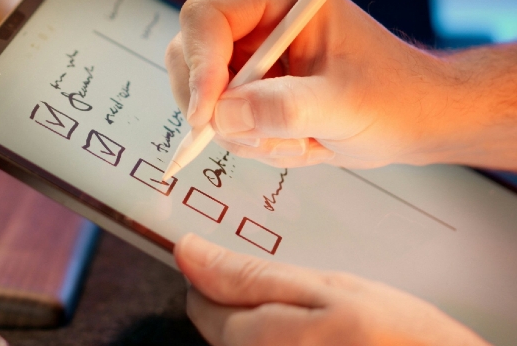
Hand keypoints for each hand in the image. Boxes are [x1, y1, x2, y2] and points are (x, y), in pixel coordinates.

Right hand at [164, 0, 454, 168]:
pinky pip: (217, 116)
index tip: (209, 113)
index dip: (200, 64)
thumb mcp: (344, 106)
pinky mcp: (247, 83)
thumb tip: (224, 116)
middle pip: (190, 54)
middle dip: (217, 105)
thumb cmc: (394, 98)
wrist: (414, 119)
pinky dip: (247, 140)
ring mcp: (248, 52)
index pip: (207, 17)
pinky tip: (292, 141)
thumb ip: (285, 109)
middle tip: (255, 136)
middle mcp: (255, 18)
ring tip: (297, 140)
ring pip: (200, 93)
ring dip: (240, 130)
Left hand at [174, 234, 486, 345]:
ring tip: (331, 320)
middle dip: (254, 300)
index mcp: (251, 341)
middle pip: (224, 325)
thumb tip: (188, 252)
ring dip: (278, 322)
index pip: (199, 301)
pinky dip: (297, 339)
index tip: (256, 265)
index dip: (222, 273)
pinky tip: (334, 338)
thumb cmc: (401, 340)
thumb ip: (249, 274)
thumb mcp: (327, 289)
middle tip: (310, 293)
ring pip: (253, 340)